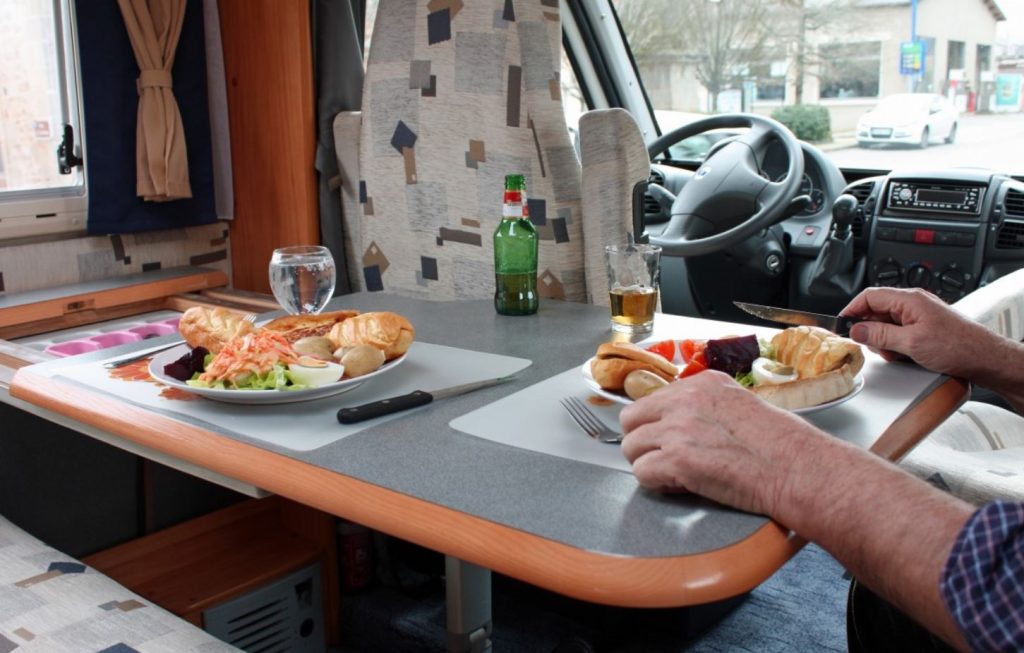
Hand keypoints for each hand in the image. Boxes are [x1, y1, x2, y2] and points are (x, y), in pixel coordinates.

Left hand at [619, 371, 822, 516]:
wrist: (798, 469)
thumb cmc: (782, 445)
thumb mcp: (742, 405)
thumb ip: (707, 407)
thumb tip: (685, 422)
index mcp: (703, 384)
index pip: (653, 400)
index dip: (658, 425)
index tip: (670, 439)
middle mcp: (686, 400)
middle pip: (631, 418)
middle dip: (643, 441)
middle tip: (663, 458)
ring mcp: (679, 428)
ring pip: (631, 447)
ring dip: (649, 464)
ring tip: (676, 474)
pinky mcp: (677, 459)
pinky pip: (642, 472)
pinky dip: (658, 484)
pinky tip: (681, 485)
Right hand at [841, 287, 998, 377]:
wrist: (984, 358)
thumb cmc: (957, 346)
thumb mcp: (911, 343)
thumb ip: (880, 335)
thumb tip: (857, 330)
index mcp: (909, 299)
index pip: (870, 296)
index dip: (852, 309)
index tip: (843, 324)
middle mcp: (914, 304)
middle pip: (877, 310)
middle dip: (871, 330)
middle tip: (874, 346)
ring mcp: (920, 315)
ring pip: (887, 324)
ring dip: (885, 340)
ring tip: (896, 353)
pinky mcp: (925, 327)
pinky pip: (900, 332)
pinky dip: (897, 344)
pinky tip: (905, 355)